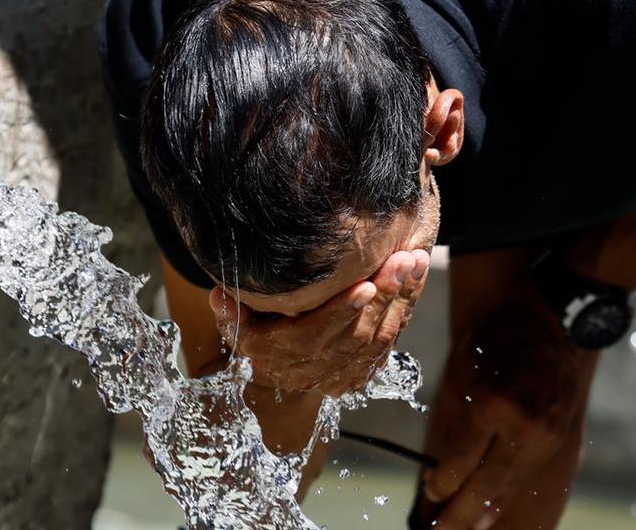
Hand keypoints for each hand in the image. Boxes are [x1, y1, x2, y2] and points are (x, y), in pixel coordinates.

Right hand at [207, 248, 430, 395]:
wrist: (280, 365)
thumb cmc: (258, 330)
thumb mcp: (238, 322)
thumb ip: (231, 310)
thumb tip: (219, 295)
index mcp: (281, 356)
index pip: (314, 336)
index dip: (341, 312)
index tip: (364, 285)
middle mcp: (313, 371)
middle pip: (355, 336)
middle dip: (383, 297)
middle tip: (402, 260)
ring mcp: (341, 374)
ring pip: (378, 338)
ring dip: (400, 299)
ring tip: (414, 261)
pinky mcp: (362, 371)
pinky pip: (390, 340)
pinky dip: (405, 308)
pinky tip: (416, 278)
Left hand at [418, 281, 597, 528]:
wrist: (555, 320)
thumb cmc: (498, 337)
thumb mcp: (464, 369)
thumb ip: (455, 418)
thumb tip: (441, 466)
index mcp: (492, 405)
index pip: (461, 461)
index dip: (443, 483)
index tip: (430, 492)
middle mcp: (523, 427)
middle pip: (487, 485)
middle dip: (460, 514)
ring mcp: (546, 437)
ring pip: (510, 487)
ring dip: (485, 513)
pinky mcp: (560, 441)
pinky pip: (527, 477)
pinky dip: (507, 495)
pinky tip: (492, 510)